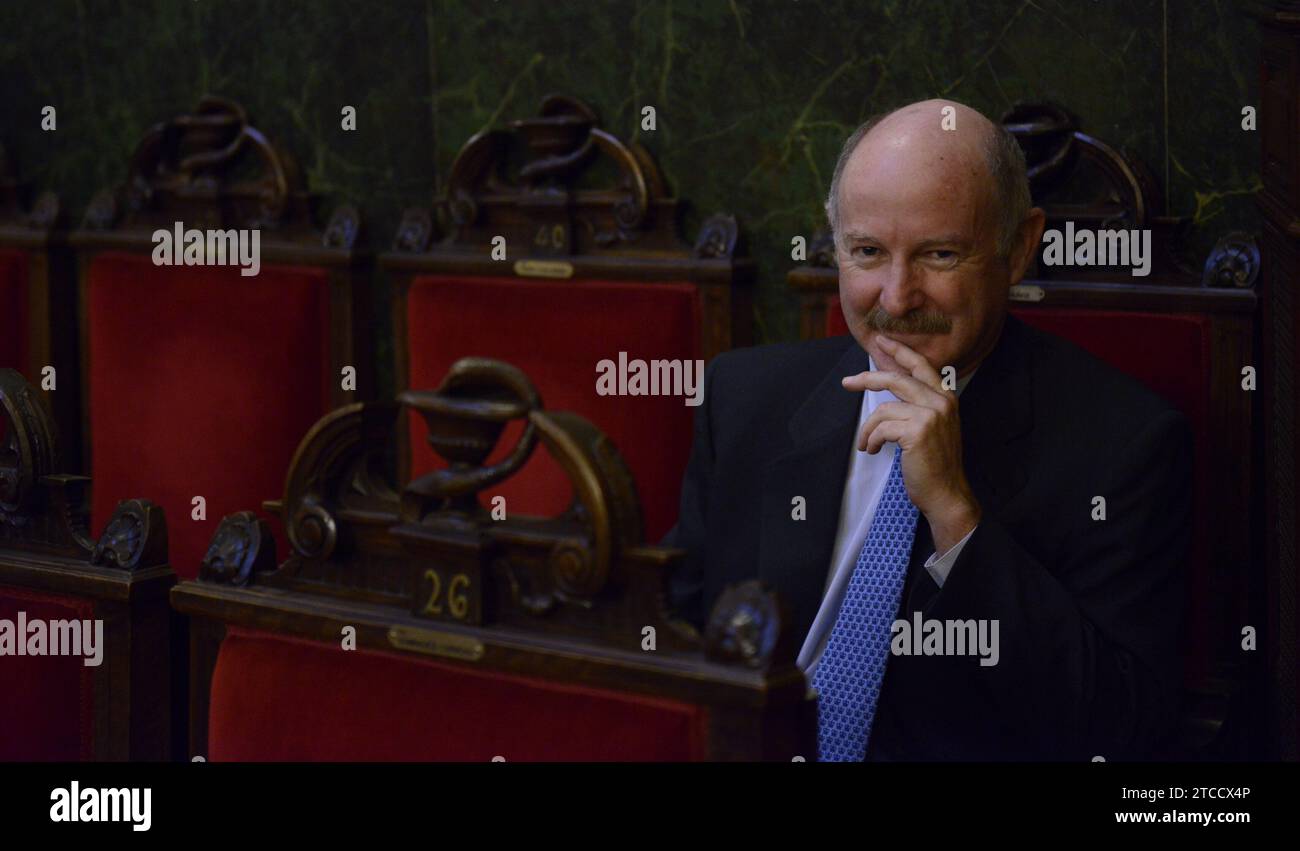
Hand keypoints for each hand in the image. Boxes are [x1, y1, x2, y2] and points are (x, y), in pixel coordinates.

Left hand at [841, 334, 980, 552]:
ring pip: (883, 410)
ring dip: (868, 429)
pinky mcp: (917, 431)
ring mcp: (930, 415)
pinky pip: (881, 428)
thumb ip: (917, 406)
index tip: (881, 341)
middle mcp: (940, 402)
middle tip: (847, 382)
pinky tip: (875, 451)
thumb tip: (887, 390)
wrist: (946, 493)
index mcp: (945, 398)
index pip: (920, 365)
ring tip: (867, 444)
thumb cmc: (934, 464)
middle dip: (867, 379)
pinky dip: (872, 440)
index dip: (899, 352)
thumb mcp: (932, 427)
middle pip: (896, 379)